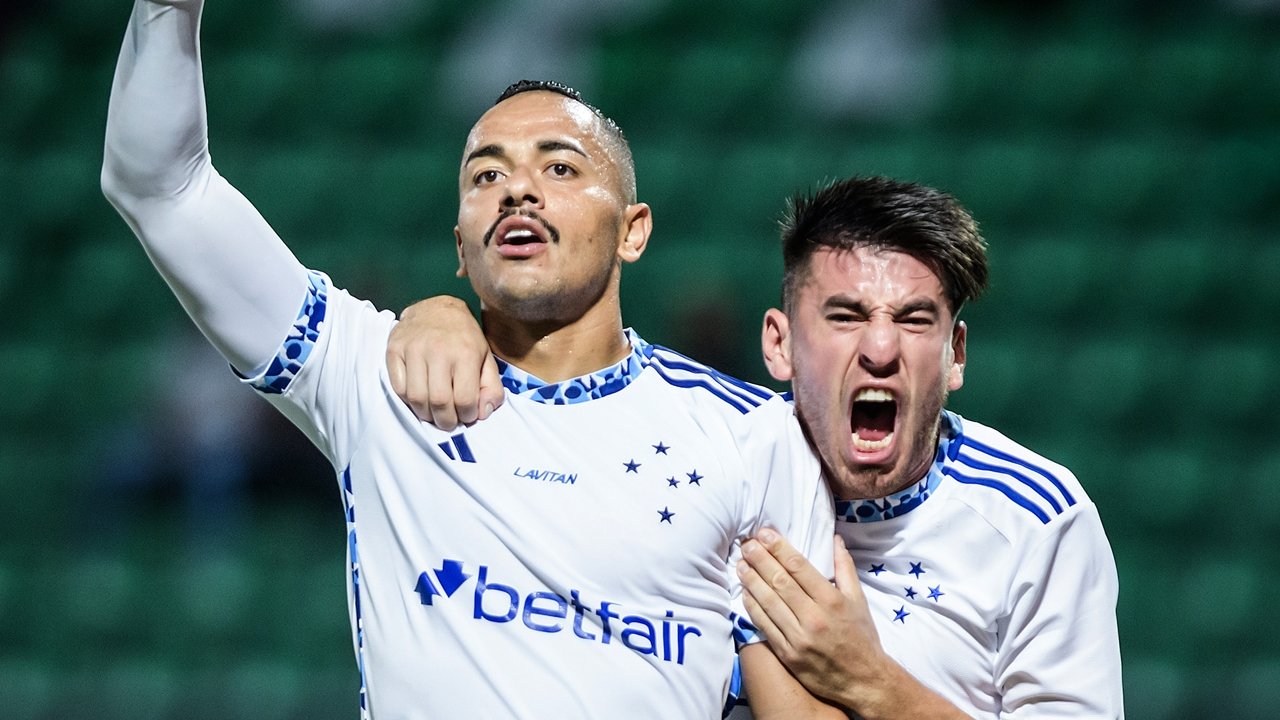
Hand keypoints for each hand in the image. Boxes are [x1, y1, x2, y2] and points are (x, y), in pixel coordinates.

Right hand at [387, 296, 503, 429]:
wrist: (436, 308)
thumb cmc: (463, 338)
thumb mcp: (486, 358)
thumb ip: (491, 387)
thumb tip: (483, 413)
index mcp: (465, 353)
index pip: (464, 399)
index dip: (467, 415)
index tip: (467, 415)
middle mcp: (438, 350)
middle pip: (439, 402)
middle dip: (446, 420)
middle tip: (449, 421)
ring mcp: (413, 349)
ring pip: (416, 398)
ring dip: (426, 414)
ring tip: (434, 412)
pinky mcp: (394, 349)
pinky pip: (399, 387)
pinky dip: (409, 400)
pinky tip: (420, 397)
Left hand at [738, 530, 890, 706]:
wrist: (864, 681)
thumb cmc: (862, 637)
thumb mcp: (859, 600)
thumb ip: (845, 568)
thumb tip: (835, 539)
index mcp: (832, 600)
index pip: (799, 567)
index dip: (779, 548)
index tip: (765, 534)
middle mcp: (814, 617)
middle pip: (779, 581)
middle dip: (760, 559)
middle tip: (747, 544)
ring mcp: (799, 638)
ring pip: (768, 602)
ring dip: (751, 581)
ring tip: (740, 564)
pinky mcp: (788, 654)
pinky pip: (765, 626)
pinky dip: (753, 608)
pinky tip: (744, 593)